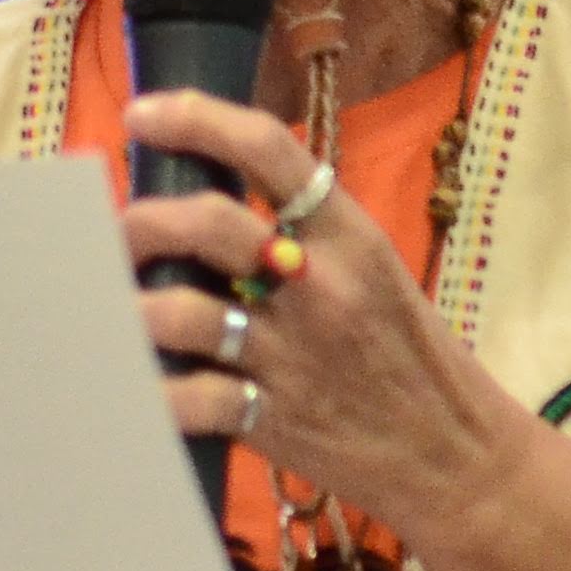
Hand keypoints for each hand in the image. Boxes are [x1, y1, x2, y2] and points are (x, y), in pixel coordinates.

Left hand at [119, 89, 533, 537]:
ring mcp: (291, 354)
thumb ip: (306, 233)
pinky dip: (148, 393)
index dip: (195, 119)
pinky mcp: (272, 418)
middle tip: (120, 237)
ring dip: (131, 307)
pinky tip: (130, 386)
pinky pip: (188, 399)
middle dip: (143, 223)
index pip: (268, 148)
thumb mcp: (374, 271)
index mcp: (350, 236)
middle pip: (207, 223)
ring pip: (180, 312)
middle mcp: (318, 286)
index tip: (142, 116)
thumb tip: (210, 198)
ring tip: (114, 309)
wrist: (456, 455)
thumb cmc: (406, 356)